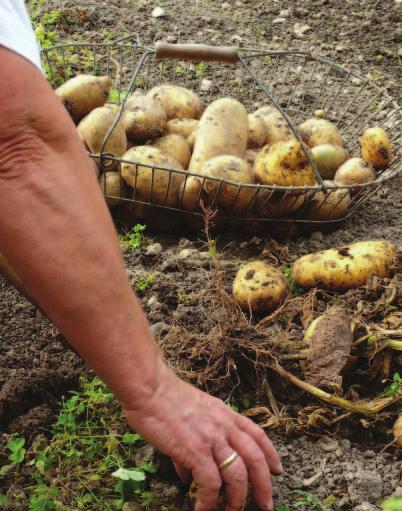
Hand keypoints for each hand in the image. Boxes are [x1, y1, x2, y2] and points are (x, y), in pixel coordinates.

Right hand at [122, 363, 282, 510]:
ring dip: (238, 499)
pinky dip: (209, 500)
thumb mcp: (192, 412)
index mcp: (225, 414)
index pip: (257, 435)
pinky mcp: (194, 450)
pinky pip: (209, 483)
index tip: (278, 470)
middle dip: (264, 485)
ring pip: (238, 475)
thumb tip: (188, 473)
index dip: (270, 454)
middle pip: (255, 459)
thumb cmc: (165, 399)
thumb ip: (197, 440)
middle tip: (265, 504)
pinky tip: (202, 509)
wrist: (150, 388)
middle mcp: (224, 425)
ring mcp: (211, 438)